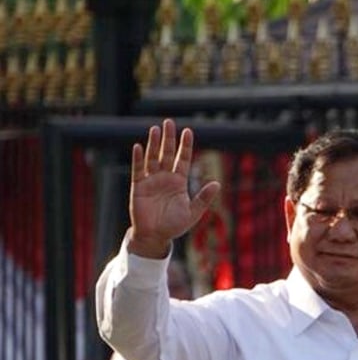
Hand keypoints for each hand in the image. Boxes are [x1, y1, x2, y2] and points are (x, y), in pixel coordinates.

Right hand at [129, 118, 219, 257]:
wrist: (155, 237)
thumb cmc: (174, 226)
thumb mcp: (193, 213)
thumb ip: (203, 198)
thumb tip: (217, 184)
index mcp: (178, 182)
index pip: (183, 159)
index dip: (185, 146)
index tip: (188, 131)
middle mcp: (165, 177)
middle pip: (167, 154)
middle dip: (168, 139)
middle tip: (169, 122)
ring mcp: (151, 180)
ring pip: (152, 158)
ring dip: (153, 144)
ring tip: (155, 129)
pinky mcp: (138, 186)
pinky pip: (138, 170)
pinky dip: (138, 159)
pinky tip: (138, 147)